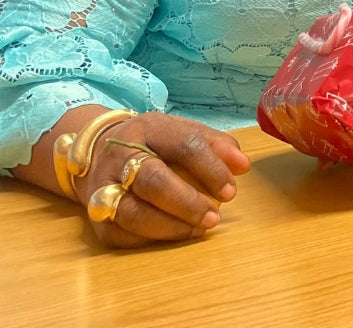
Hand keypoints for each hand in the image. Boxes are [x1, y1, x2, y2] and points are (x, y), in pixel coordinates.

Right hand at [77, 112, 250, 247]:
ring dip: (170, 226)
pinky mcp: (94, 216)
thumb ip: (216, 145)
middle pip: (153, 180)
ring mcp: (102, 187)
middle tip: (214, 217)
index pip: (184, 145)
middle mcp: (120, 156)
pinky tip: (173, 235)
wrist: (97, 151)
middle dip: (188, 202)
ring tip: (198, 229)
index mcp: (149, 128)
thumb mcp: (183, 131)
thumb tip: (243, 166)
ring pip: (133, 212)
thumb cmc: (154, 142)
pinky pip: (120, 234)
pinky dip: (149, 239)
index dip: (211, 168)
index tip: (231, 190)